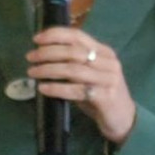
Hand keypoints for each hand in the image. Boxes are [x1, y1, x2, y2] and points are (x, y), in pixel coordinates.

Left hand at [25, 26, 137, 144]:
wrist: (124, 119)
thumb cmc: (101, 95)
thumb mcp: (89, 75)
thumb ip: (73, 64)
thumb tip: (43, 56)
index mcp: (104, 52)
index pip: (78, 36)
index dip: (55, 35)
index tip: (36, 39)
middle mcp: (108, 62)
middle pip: (73, 52)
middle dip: (48, 52)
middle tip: (30, 57)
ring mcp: (108, 79)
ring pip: (73, 70)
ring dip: (49, 69)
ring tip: (33, 72)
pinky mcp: (105, 97)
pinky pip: (77, 90)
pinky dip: (57, 88)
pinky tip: (44, 88)